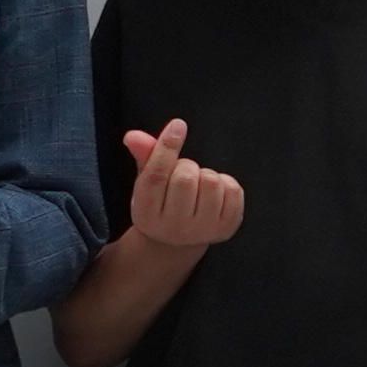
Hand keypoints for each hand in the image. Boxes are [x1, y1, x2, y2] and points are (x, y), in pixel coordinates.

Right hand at [121, 116, 244, 254]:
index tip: (178, 124)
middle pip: (185, 177)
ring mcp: (201, 231)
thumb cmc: (161, 203)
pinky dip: (225, 183)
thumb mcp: (147, 183)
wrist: (178, 242)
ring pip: (211, 182)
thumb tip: (133, 136)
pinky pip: (233, 190)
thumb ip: (144, 156)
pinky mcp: (225, 229)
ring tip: (197, 187)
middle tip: (182, 176)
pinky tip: (214, 195)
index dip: (167, 147)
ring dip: (206, 175)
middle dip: (186, 166)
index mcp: (146, 214)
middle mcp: (173, 228)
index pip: (156, 175)